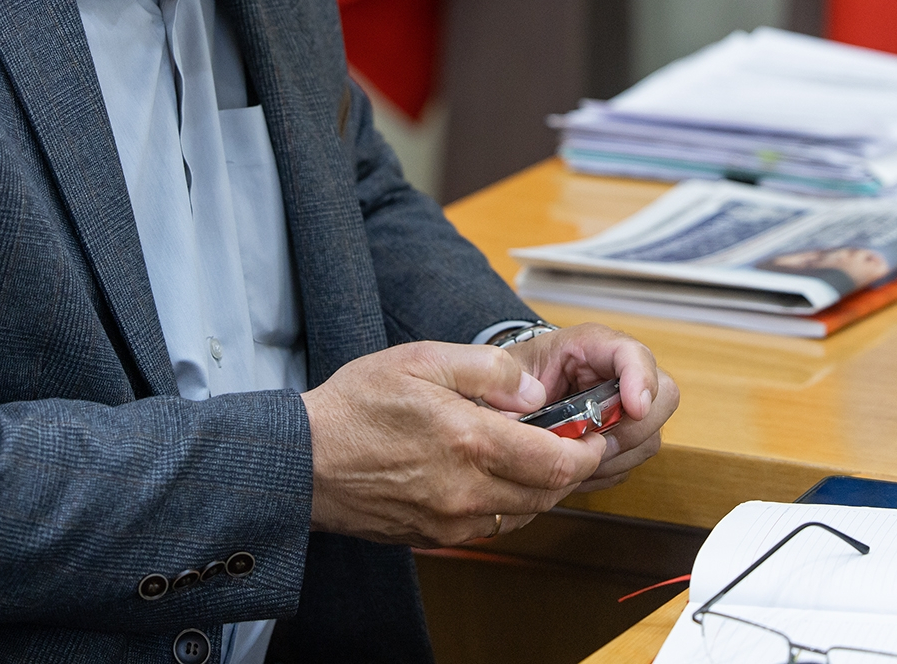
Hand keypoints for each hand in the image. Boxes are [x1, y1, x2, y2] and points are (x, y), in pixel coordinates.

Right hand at [302, 341, 607, 546]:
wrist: (304, 460)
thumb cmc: (355, 407)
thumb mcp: (420, 360)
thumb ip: (486, 369)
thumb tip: (532, 389)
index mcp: (470, 441)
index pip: (557, 463)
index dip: (587, 451)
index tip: (592, 434)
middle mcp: (467, 490)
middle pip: (549, 494)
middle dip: (570, 470)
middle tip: (572, 442)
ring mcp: (451, 519)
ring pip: (523, 514)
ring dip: (541, 490)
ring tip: (534, 456)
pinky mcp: (436, 536)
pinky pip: (492, 526)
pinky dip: (508, 505)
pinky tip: (496, 478)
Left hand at [503, 323, 677, 492]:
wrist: (510, 391)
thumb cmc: (512, 376)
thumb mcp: (505, 372)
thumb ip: (511, 382)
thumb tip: (528, 402)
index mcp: (590, 346)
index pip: (633, 353)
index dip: (640, 378)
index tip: (635, 407)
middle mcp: (618, 372)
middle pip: (663, 396)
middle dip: (631, 428)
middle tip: (593, 443)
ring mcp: (627, 404)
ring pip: (651, 435)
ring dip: (617, 455)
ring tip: (576, 458)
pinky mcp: (625, 433)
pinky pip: (634, 459)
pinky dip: (608, 469)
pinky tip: (578, 467)